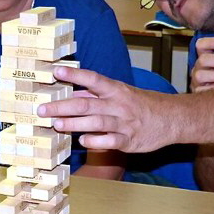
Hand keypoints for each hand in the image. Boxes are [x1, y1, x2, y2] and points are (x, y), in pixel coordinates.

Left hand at [37, 66, 171, 152]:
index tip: (56, 71)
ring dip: (74, 124)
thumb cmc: (141, 104)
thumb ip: (98, 94)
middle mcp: (119, 104)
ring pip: (96, 122)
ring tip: (56, 124)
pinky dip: (95, 141)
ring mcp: (124, 123)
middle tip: (42, 109)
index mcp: (116, 90)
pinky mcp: (129, 140)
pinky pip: (109, 141)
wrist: (170, 119)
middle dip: (63, 106)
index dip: (74, 75)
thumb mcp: (122, 93)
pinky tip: (82, 141)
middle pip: (87, 103)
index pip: (93, 79)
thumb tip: (73, 91)